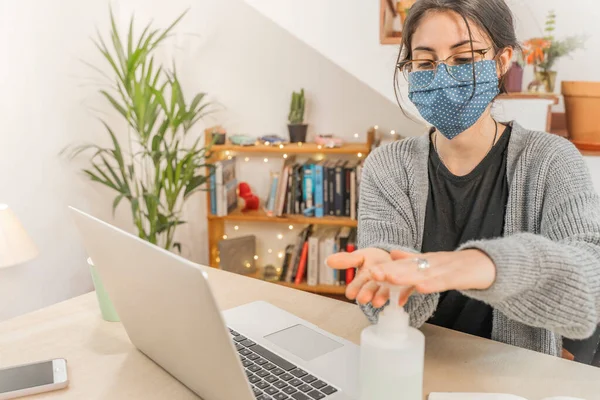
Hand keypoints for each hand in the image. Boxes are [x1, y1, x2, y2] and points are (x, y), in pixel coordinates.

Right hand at [326, 248, 413, 307]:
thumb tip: (327, 260)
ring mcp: (389, 287)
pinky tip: (400, 301)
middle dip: (366, 294)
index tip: (350, 294)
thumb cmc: (374, 259)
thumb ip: (346, 260)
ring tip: (377, 302)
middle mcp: (375, 286)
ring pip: (385, 293)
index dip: (354, 289)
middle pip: (370, 290)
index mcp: (363, 280)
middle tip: (362, 299)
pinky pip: (403, 292)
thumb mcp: (359, 256)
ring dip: (381, 297)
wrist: (392, 257)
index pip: (357, 285)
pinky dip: (401, 297)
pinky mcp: (403, 287)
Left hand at [372, 249, 495, 294]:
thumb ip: (412, 260)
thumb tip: (392, 255)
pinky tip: (421, 288)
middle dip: (391, 271)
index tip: (370, 272)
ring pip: (423, 273)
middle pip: (409, 268)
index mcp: (426, 261)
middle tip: (374, 274)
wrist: (488, 264)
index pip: (403, 265)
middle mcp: (433, 263)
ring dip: (406, 276)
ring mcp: (446, 269)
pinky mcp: (459, 276)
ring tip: (390, 278)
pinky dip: (432, 284)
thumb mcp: (433, 262)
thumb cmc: (459, 266)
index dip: (387, 268)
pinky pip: (444, 281)